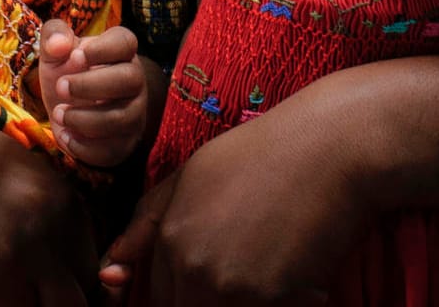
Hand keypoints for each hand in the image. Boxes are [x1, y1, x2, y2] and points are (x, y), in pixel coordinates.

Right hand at [0, 87, 99, 306]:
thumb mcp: (17, 167)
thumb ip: (49, 212)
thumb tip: (61, 263)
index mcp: (59, 204)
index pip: (91, 271)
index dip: (75, 285)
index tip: (48, 285)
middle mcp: (39, 239)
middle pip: (72, 306)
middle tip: (23, 296)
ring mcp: (0, 268)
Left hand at [36, 21, 147, 166]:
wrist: (71, 106)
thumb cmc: (67, 70)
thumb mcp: (55, 50)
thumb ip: (54, 36)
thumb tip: (58, 45)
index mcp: (120, 50)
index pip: (125, 42)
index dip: (103, 49)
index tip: (75, 56)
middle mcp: (134, 81)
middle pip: (129, 80)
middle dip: (90, 85)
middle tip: (60, 87)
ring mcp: (133, 113)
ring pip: (121, 118)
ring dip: (84, 118)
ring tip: (58, 114)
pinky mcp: (124, 142)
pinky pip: (112, 149)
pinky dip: (84, 146)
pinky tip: (65, 136)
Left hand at [109, 109, 366, 304]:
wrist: (328, 147)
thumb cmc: (263, 155)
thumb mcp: (192, 176)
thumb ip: (146, 224)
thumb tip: (109, 275)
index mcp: (171, 239)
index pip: (162, 299)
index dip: (188, 294)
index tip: (223, 272)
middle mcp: (192, 267)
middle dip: (218, 301)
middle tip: (254, 263)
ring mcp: (230, 286)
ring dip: (253, 303)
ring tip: (278, 264)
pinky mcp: (271, 297)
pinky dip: (293, 302)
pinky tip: (306, 270)